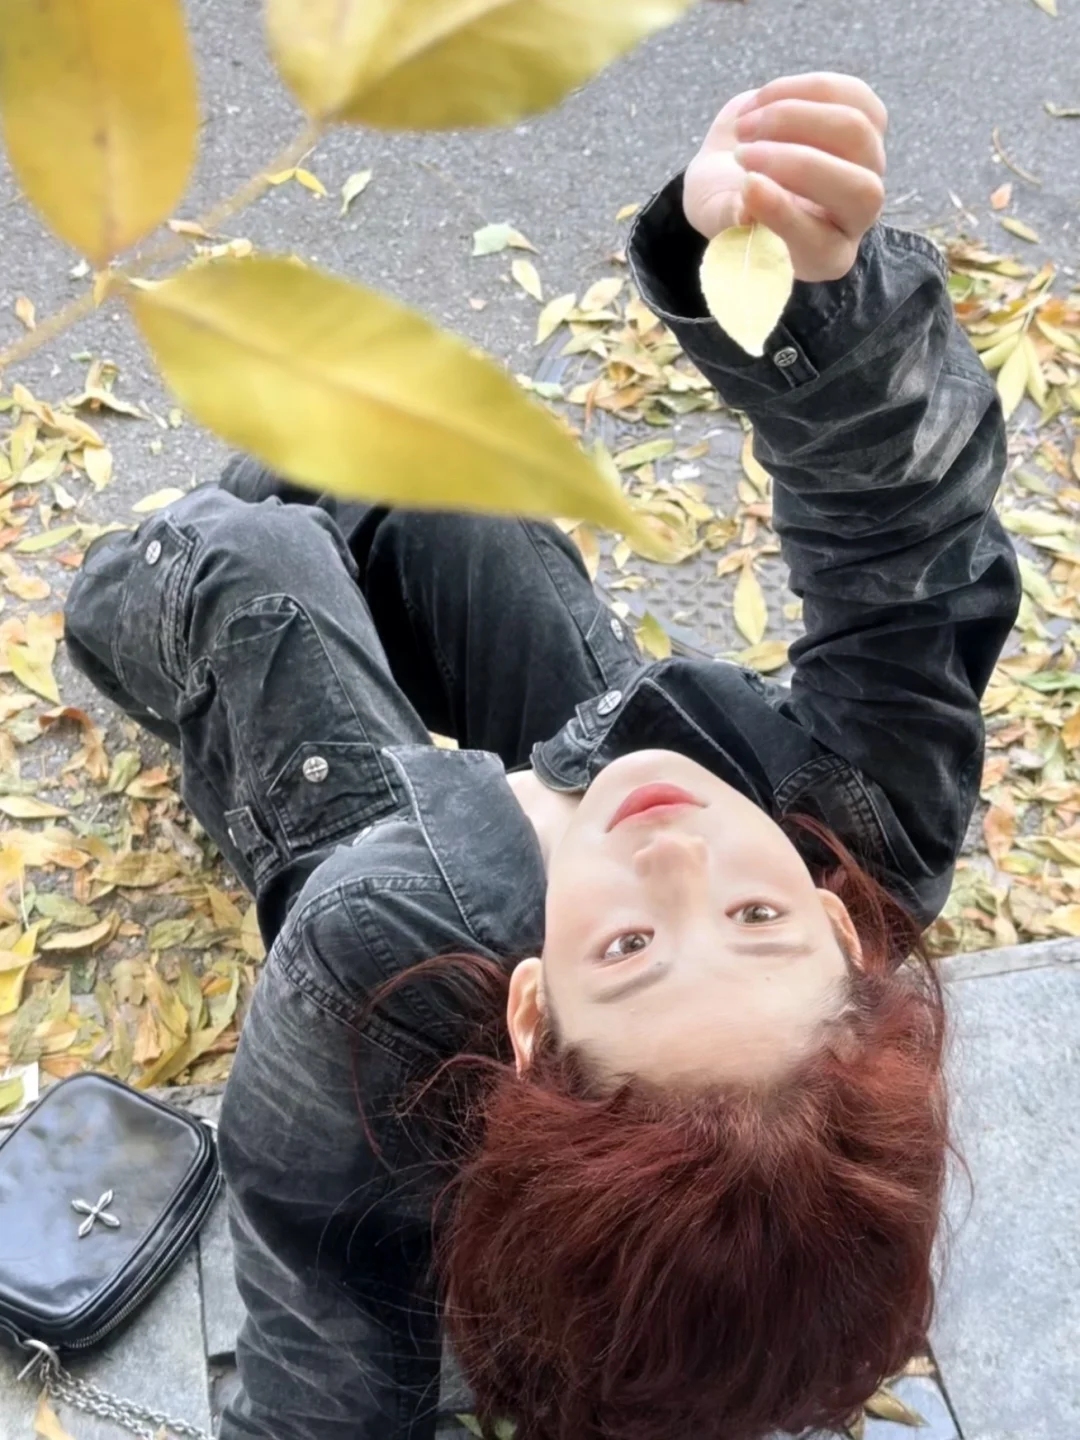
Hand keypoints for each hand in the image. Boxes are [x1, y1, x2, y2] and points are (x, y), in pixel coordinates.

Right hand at [683, 73, 887, 282]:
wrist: (734, 164)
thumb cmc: (725, 200)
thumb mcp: (715, 218)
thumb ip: (729, 219)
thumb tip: (745, 211)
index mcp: (824, 257)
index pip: (822, 243)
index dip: (785, 214)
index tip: (746, 185)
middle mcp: (859, 216)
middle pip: (860, 190)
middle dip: (796, 164)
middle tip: (741, 155)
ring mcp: (870, 164)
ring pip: (854, 131)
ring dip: (790, 119)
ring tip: (742, 128)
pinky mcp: (867, 118)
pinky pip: (848, 93)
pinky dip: (797, 90)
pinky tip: (759, 103)